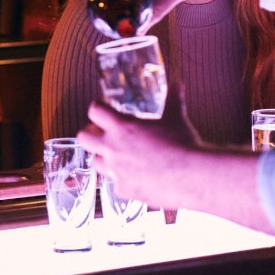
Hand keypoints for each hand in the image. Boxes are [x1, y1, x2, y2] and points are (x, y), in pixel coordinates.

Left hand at [76, 84, 200, 204]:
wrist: (191, 176)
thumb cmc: (182, 144)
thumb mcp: (176, 117)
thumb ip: (173, 99)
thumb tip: (177, 84)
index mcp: (122, 127)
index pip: (95, 111)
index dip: (97, 108)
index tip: (103, 108)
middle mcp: (113, 148)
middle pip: (83, 138)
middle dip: (90, 134)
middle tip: (102, 134)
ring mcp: (116, 171)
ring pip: (96, 162)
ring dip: (104, 158)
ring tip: (119, 156)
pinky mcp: (124, 190)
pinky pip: (116, 184)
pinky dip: (124, 180)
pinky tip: (137, 178)